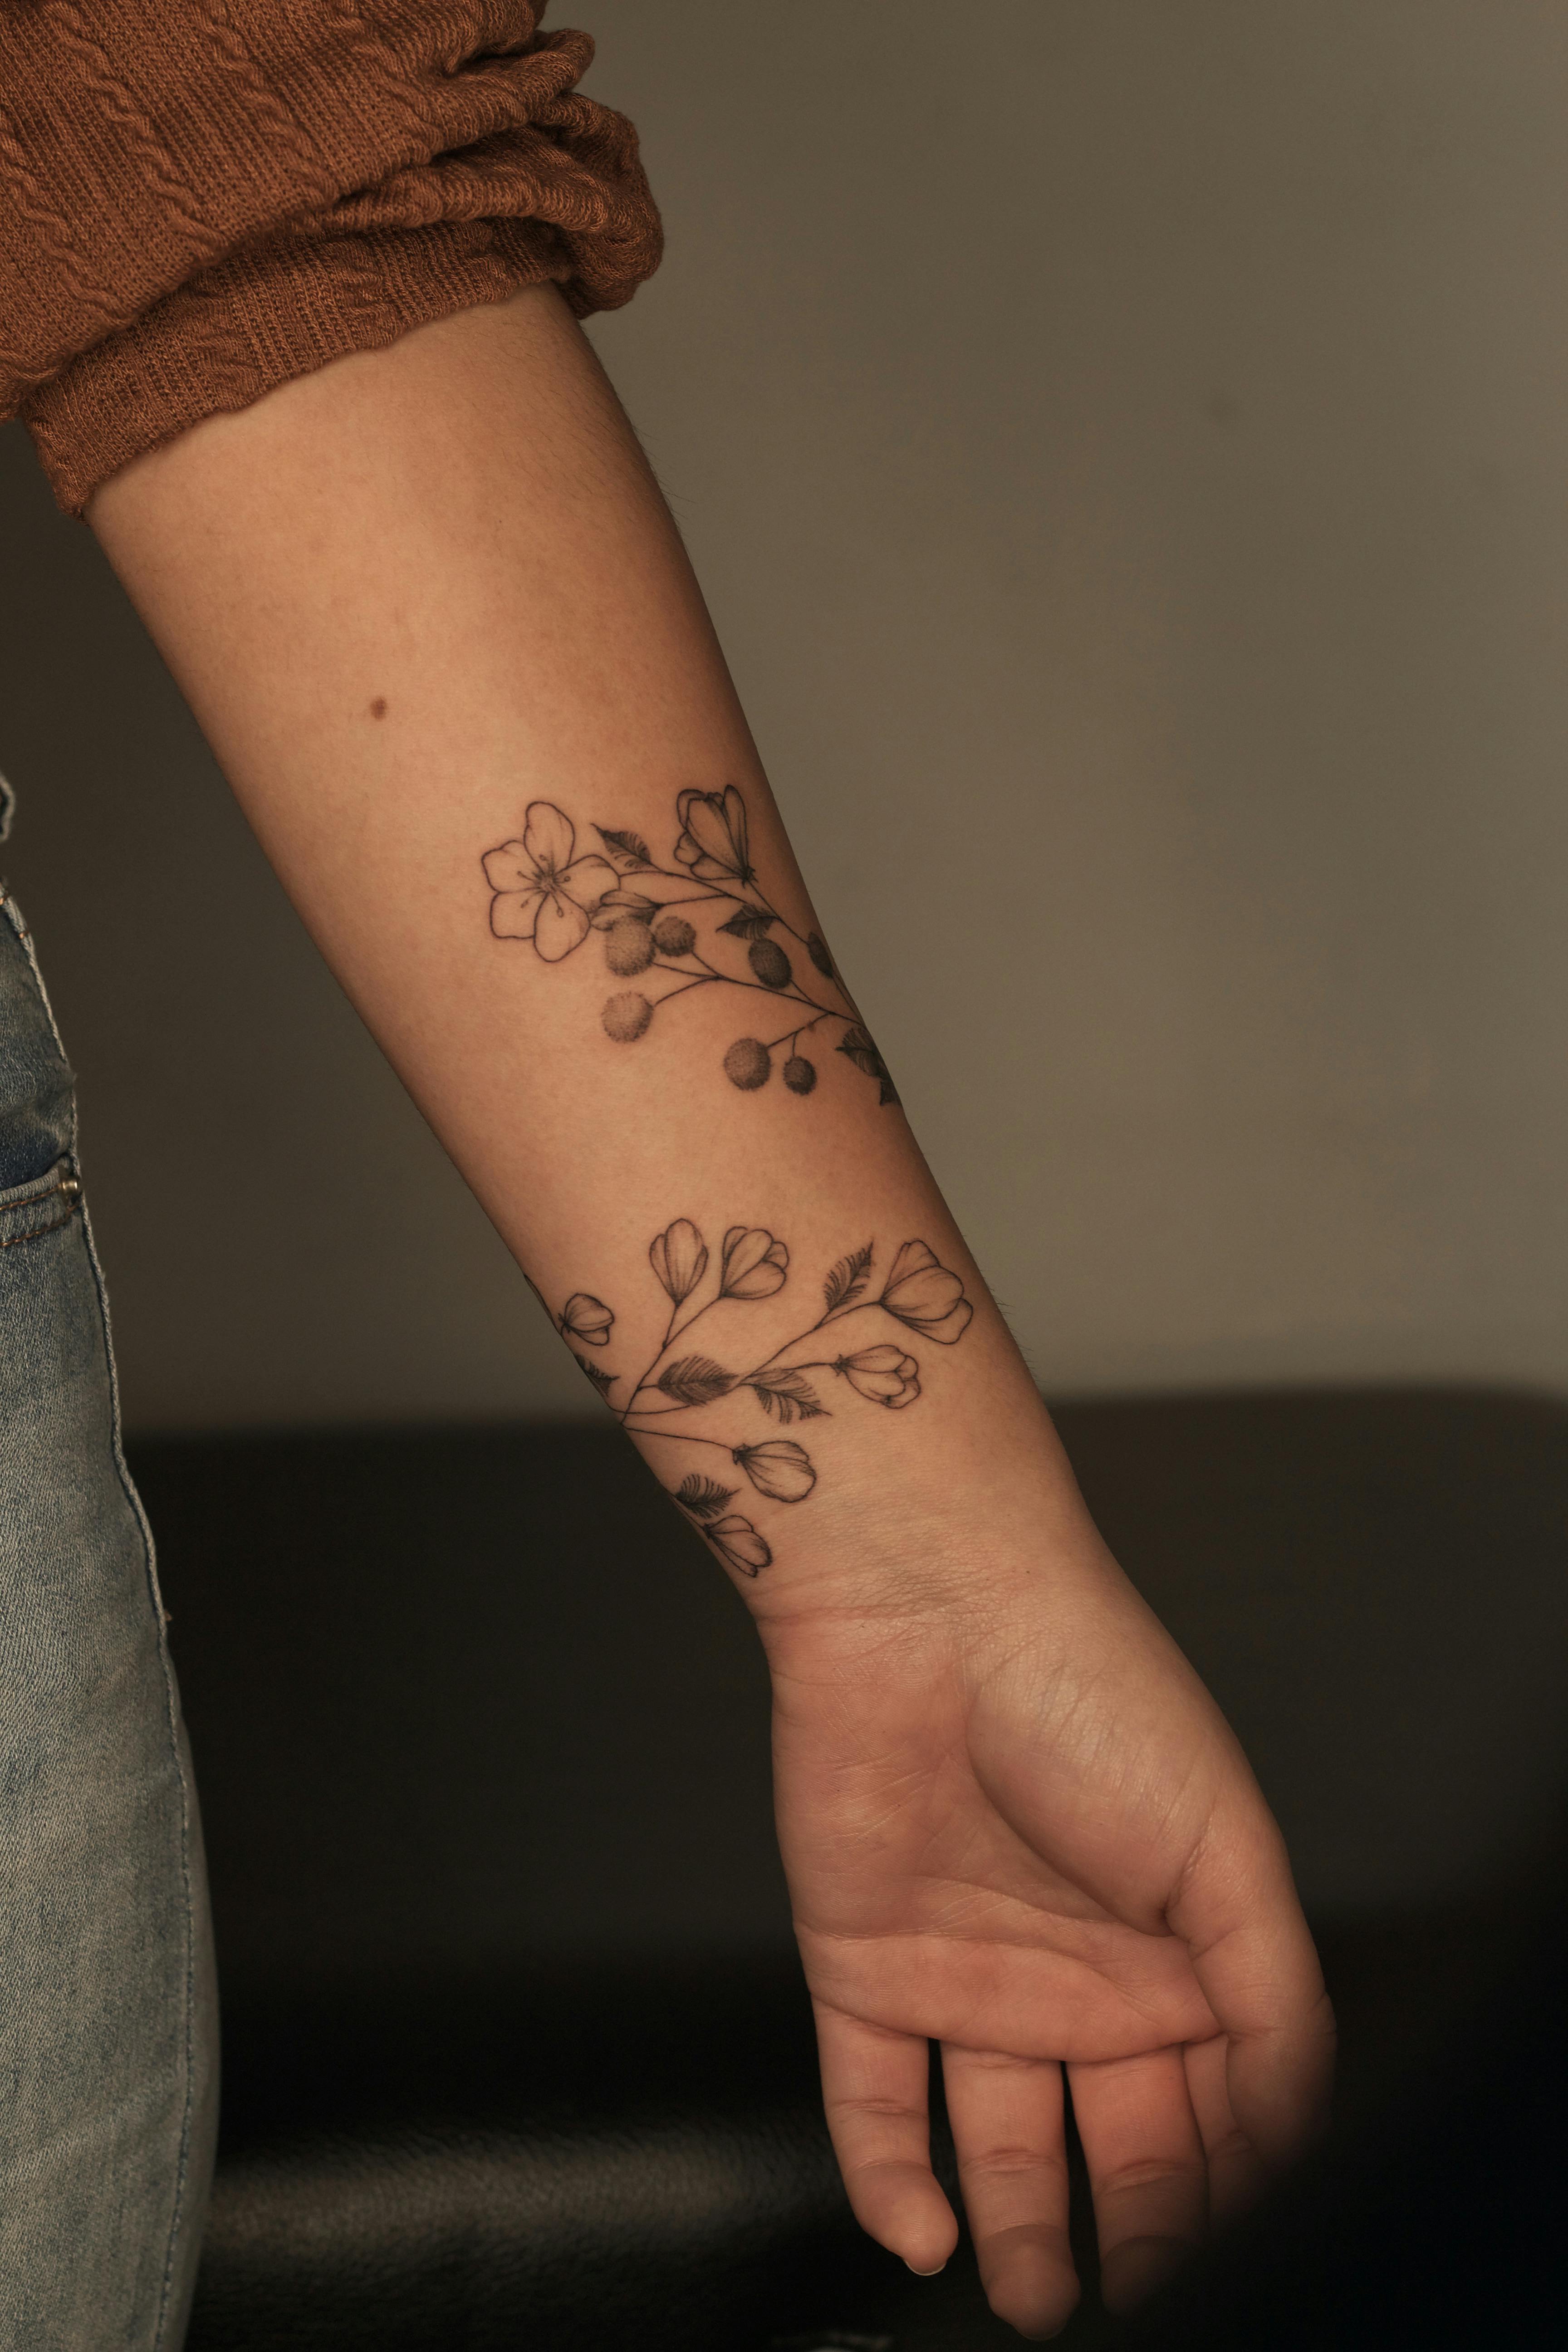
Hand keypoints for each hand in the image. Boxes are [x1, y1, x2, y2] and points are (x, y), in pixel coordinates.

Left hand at [756, 1492, 1334, 2340]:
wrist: (931, 1611)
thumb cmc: (1091, 1695)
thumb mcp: (1226, 1852)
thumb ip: (1272, 2001)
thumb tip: (1294, 2129)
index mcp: (1170, 1948)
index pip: (1207, 2107)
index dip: (1221, 2190)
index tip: (1228, 2252)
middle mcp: (1072, 1972)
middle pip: (1106, 2142)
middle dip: (1130, 2235)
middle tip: (1136, 2303)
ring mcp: (964, 1973)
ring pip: (991, 2140)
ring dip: (1015, 2233)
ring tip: (1037, 2307)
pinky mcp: (862, 1964)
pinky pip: (869, 2096)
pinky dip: (888, 2176)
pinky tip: (920, 2232)